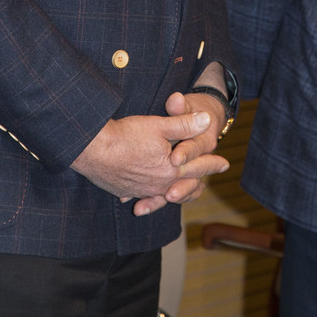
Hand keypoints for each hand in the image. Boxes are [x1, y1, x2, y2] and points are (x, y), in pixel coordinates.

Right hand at [130, 65, 231, 215]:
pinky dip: (150, 196)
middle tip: (207, 180)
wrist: (92, 150)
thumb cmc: (126, 135)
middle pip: (184, 184)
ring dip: (176, 191)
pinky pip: (143, 196)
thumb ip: (184, 124)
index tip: (224, 163)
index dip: (212, 162)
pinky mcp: (125, 191)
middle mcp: (159, 184)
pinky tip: (146, 195)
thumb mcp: (159, 125)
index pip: (198, 165)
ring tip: (181, 191)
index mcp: (172, 169)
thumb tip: (207, 120)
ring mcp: (141, 190)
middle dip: (198, 180)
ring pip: (164, 194)